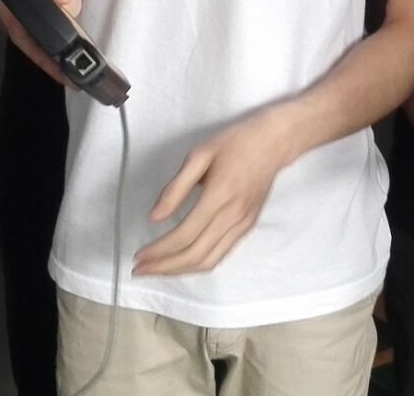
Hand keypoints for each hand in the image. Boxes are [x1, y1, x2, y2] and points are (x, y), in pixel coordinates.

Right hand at [0, 0, 93, 87]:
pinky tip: (67, 70)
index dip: (36, 38)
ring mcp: (12, 20)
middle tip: (70, 76)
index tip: (56, 55)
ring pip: (29, 45)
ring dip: (49, 63)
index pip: (18, 16)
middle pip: (23, 38)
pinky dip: (50, 57)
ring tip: (72, 78)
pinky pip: (35, 45)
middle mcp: (4, 6)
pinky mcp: (23, 29)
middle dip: (46, 59)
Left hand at [134, 109, 297, 276]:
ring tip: (157, 270)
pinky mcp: (247, 228)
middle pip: (195, 255)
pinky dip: (198, 264)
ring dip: (180, 271)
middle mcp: (233, 216)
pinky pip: (221, 255)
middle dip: (165, 267)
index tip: (139, 255)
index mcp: (219, 196)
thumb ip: (175, 188)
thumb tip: (154, 218)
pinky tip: (182, 261)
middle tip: (140, 269)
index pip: (184, 235)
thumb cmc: (234, 143)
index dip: (159, 250)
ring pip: (209, 261)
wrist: (274, 143)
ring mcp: (243, 225)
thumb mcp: (199, 155)